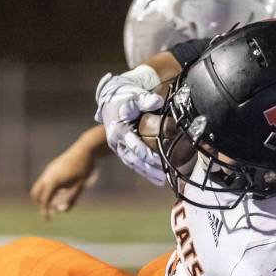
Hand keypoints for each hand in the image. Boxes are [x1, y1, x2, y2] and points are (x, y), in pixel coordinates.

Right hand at [31, 125, 104, 218]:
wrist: (84, 149)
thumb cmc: (83, 169)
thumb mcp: (80, 186)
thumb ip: (71, 200)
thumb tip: (62, 211)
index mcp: (54, 181)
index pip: (44, 199)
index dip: (44, 211)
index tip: (48, 220)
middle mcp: (48, 175)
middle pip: (36, 193)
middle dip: (40, 203)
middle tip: (49, 212)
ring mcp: (48, 170)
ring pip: (39, 186)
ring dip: (44, 196)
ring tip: (56, 202)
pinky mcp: (51, 167)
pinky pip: (45, 181)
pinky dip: (48, 189)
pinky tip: (60, 192)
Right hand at [94, 71, 165, 186]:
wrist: (112, 99)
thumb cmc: (125, 97)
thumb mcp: (134, 95)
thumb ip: (145, 99)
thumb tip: (157, 102)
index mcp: (118, 128)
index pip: (132, 144)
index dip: (145, 152)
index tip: (158, 159)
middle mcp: (116, 140)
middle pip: (132, 158)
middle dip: (148, 168)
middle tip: (163, 175)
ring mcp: (118, 147)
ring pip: (133, 163)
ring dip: (147, 173)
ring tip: (162, 180)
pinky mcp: (123, 150)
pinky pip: (133, 163)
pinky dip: (145, 171)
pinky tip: (156, 179)